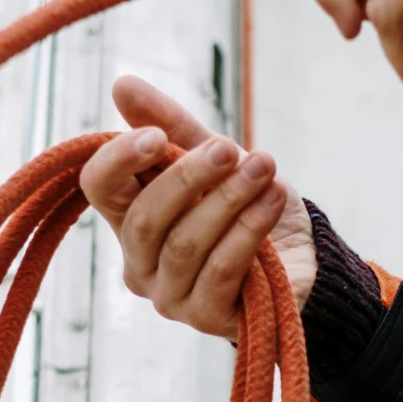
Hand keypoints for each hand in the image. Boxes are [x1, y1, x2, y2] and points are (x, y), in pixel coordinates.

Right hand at [79, 75, 315, 339]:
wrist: (304, 258)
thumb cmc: (249, 207)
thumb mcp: (215, 158)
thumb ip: (172, 125)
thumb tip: (122, 84)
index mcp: (130, 217)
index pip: (98, 188)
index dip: (120, 160)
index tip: (158, 135)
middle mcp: (139, 262)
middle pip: (144, 218)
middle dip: (189, 177)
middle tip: (231, 148)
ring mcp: (170, 296)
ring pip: (186, 244)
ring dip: (229, 199)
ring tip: (265, 167)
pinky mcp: (207, 317)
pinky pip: (221, 270)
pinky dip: (248, 230)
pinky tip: (272, 201)